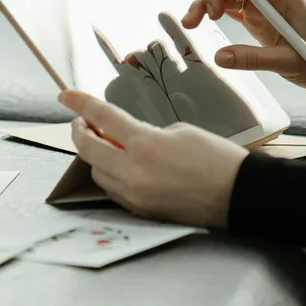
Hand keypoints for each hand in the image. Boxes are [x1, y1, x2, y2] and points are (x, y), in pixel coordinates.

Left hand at [58, 89, 247, 227]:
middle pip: (88, 149)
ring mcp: (135, 195)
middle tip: (82, 121)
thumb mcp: (181, 132)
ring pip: (98, 172)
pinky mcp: (141, 210)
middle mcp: (133, 172)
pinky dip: (111, 175)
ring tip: (105, 143)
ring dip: (96, 155)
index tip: (65, 94)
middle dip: (80, 131)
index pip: (102, 118)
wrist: (240, 195)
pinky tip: (120, 165)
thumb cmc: (218, 159)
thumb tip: (129, 142)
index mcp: (145, 144)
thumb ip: (147, 134)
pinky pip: (114, 190)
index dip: (80, 103)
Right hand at [180, 0, 305, 99]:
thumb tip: (219, 56)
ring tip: (191, 22)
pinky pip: (233, 7)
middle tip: (205, 17)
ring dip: (208, 2)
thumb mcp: (289, 62)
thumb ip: (254, 58)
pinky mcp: (260, 22)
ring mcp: (264, 8)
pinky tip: (196, 2)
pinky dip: (216, 5)